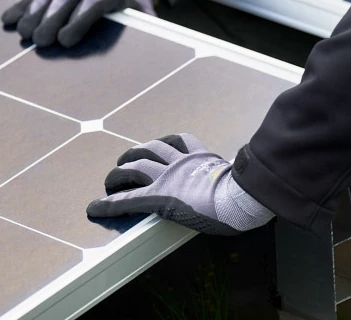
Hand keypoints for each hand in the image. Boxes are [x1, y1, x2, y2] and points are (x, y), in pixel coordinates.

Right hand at [1, 0, 154, 47]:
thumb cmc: (132, 6)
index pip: (95, 1)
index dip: (79, 20)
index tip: (65, 41)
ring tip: (23, 33)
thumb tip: (142, 58)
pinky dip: (22, 2)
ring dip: (33, 11)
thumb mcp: (144, 16)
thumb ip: (142, 31)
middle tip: (40, 42)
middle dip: (52, 18)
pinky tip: (8, 18)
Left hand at [86, 134, 273, 234]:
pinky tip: (94, 207)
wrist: (241, 199)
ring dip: (117, 175)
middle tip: (125, 164)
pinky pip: (127, 199)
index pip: (178, 141)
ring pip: (134, 169)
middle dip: (133, 155)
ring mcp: (168, 179)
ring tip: (109, 181)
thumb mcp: (243, 175)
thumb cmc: (248, 192)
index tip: (156, 147)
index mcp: (200, 157)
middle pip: (149, 150)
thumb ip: (238, 172)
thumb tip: (256, 175)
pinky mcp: (158, 198)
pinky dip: (108, 204)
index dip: (163, 143)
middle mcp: (180, 163)